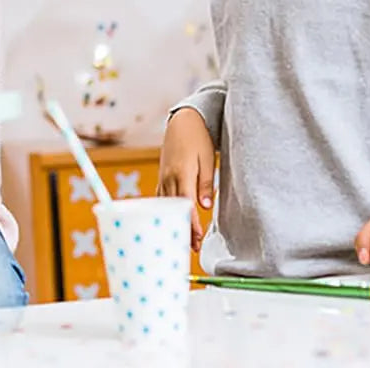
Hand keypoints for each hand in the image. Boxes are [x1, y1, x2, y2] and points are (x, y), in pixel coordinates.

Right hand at [157, 107, 215, 251]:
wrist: (184, 120)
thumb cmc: (199, 138)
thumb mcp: (207, 159)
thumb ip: (205, 183)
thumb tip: (205, 206)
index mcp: (182, 172)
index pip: (185, 204)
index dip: (191, 223)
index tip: (198, 238)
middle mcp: (169, 176)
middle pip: (174, 209)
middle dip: (183, 229)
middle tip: (194, 248)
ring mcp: (164, 176)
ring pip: (166, 205)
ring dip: (175, 222)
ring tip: (186, 241)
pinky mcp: (163, 175)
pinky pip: (162, 197)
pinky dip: (166, 212)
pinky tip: (171, 222)